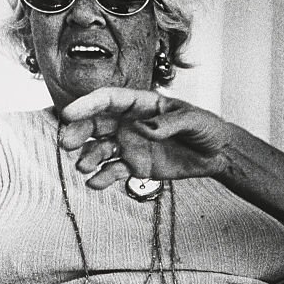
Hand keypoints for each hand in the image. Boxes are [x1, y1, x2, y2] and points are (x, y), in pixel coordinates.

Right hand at [57, 87, 231, 187]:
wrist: (216, 154)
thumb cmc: (206, 128)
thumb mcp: (194, 120)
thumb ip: (170, 123)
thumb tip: (143, 129)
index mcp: (142, 105)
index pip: (109, 100)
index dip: (88, 104)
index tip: (69, 113)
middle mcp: (130, 123)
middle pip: (96, 124)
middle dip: (78, 131)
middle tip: (67, 143)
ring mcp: (131, 145)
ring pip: (101, 149)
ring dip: (89, 157)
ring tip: (84, 167)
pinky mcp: (136, 166)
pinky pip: (114, 171)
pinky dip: (102, 177)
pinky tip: (95, 183)